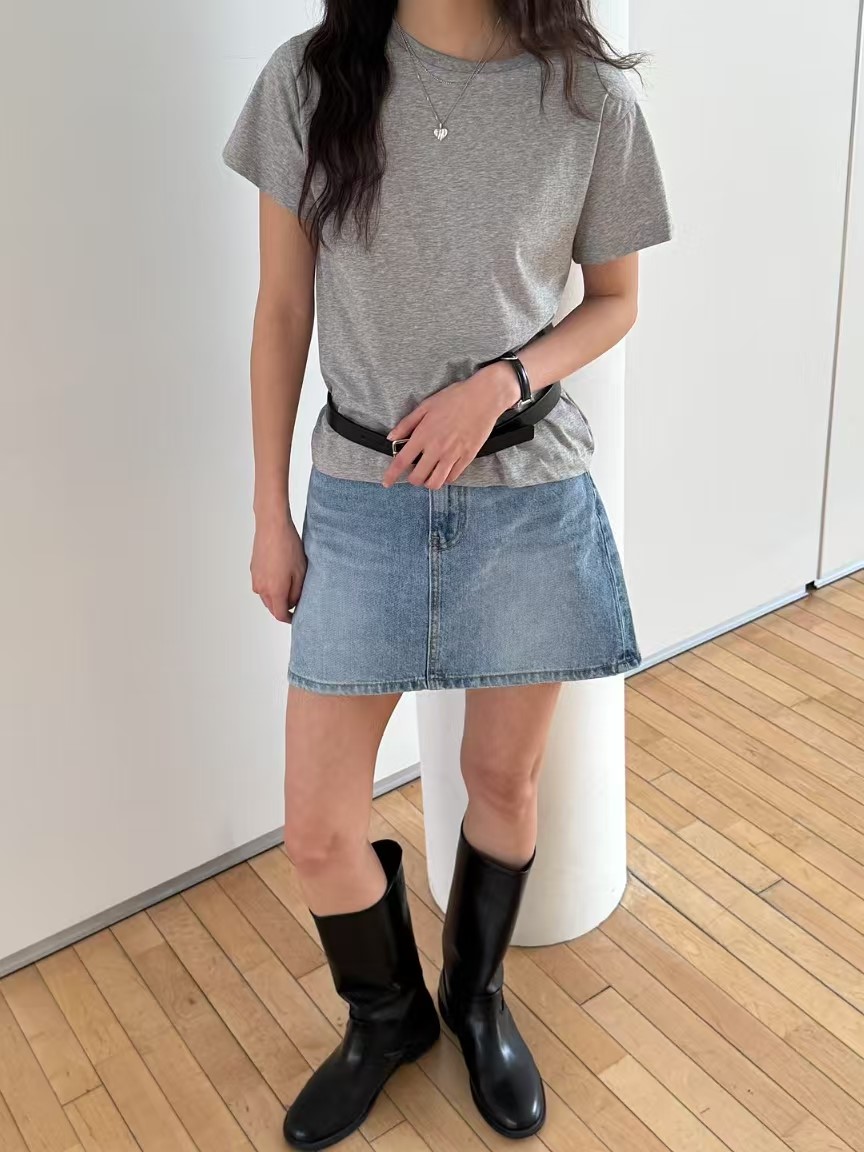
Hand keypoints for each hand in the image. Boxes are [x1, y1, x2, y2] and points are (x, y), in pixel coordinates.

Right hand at [250, 513, 306, 622]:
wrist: (272, 526)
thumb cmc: (288, 546)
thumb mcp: (300, 572)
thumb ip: (297, 592)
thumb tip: (293, 603)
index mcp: (274, 591)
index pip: (280, 614)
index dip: (289, 619)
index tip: (296, 618)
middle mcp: (261, 588)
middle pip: (272, 607)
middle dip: (283, 608)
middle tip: (297, 602)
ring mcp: (255, 578)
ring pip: (266, 596)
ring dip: (277, 596)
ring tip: (290, 586)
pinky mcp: (253, 570)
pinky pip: (262, 584)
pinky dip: (271, 586)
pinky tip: (281, 574)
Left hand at [381, 362, 520, 488]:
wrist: (483, 397)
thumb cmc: (455, 398)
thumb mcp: (426, 406)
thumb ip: (407, 423)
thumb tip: (391, 437)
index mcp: (423, 435)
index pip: (401, 461)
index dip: (391, 475)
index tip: (386, 482)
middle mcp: (436, 448)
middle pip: (418, 477)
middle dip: (412, 479)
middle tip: (414, 473)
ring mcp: (453, 455)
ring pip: (436, 482)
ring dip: (429, 482)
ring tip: (429, 475)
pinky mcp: (467, 457)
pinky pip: (452, 477)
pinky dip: (445, 478)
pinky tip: (444, 470)